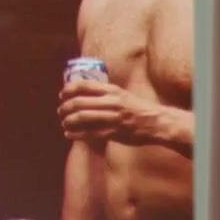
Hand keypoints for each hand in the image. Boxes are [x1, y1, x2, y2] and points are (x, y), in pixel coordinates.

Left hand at [57, 81, 176, 146]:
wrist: (158, 122)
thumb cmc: (139, 108)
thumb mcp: (123, 94)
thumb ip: (105, 94)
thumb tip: (83, 95)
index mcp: (113, 91)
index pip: (84, 85)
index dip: (68, 90)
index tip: (61, 95)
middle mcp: (111, 102)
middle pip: (78, 102)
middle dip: (64, 108)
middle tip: (60, 111)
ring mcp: (111, 118)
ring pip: (80, 118)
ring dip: (67, 121)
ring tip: (64, 123)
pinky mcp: (112, 133)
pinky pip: (87, 133)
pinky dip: (74, 134)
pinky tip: (69, 134)